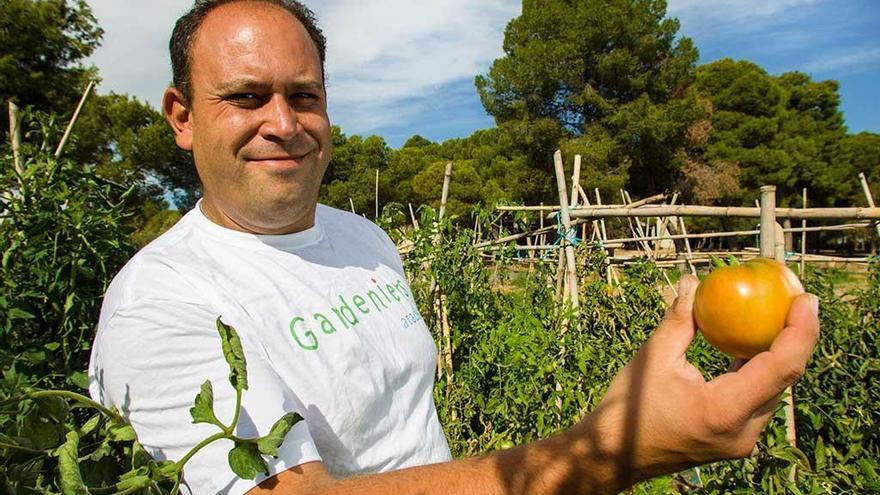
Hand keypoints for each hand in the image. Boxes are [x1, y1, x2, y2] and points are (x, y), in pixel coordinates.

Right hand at [574, 275, 819, 487]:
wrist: (615, 455)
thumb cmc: (629, 408)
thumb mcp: (653, 357)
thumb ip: (680, 320)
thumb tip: (694, 283)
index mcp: (725, 410)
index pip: (781, 368)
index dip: (801, 331)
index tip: (805, 300)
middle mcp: (743, 431)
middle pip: (784, 380)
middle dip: (795, 338)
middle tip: (795, 301)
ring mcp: (741, 441)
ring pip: (773, 392)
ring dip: (776, 356)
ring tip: (777, 318)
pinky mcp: (734, 441)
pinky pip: (756, 402)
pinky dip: (756, 373)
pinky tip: (748, 347)